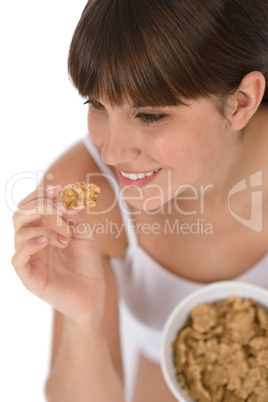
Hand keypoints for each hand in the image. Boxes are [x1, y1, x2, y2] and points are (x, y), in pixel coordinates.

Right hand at [12, 186, 104, 324]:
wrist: (92, 294)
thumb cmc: (87, 264)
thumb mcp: (85, 233)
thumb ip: (75, 215)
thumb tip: (65, 198)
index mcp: (42, 229)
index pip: (30, 205)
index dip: (41, 194)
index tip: (59, 189)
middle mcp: (32, 242)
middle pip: (19, 215)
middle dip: (39, 205)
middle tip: (60, 208)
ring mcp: (29, 259)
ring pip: (19, 233)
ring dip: (44, 228)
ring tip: (66, 238)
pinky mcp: (29, 277)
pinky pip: (18, 258)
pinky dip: (30, 245)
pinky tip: (47, 242)